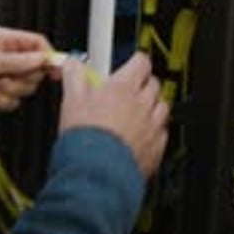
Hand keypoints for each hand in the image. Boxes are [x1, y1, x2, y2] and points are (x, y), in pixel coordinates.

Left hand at [0, 27, 52, 111]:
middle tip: (7, 75)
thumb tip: (42, 59)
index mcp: (7, 41)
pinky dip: (1, 100)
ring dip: (9, 89)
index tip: (54, 69)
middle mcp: (9, 58)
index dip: (48, 56)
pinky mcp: (0, 92)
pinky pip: (13, 100)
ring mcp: (5, 76)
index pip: (37, 44)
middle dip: (22, 77)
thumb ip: (20, 61)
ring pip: (25, 88)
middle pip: (35, 70)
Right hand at [59, 52, 168, 178]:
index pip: (141, 62)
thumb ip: (74, 77)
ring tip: (135, 112)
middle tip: (128, 90)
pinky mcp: (156, 149)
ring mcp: (152, 127)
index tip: (129, 64)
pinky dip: (154, 131)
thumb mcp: (71, 100)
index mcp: (124, 88)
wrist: (97, 172)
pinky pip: (162, 133)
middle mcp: (143, 104)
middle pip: (153, 84)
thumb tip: (72, 65)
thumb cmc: (86, 137)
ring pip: (162, 107)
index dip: (135, 61)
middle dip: (142, 83)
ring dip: (152, 106)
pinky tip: (140, 136)